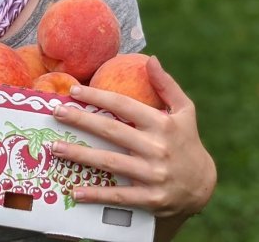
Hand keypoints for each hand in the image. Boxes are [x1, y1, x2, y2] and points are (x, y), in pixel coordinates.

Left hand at [50, 55, 215, 219]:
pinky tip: (74, 191)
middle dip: (81, 120)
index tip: (73, 90)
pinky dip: (96, 194)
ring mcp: (153, 174)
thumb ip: (166, 85)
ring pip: (110, 162)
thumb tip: (150, 59)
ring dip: (80, 155)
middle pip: (111, 131)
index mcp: (162, 124)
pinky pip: (119, 195)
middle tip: (56, 113)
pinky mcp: (150, 198)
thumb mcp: (185, 110)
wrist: (202, 185)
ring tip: (55, 147)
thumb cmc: (187, 141)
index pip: (124, 105)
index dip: (97, 96)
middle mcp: (156, 148)